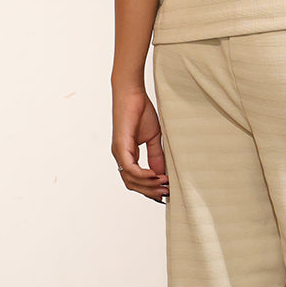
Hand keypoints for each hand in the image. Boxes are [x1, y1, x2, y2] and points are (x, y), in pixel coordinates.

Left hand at [111, 86, 168, 201]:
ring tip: (164, 185)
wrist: (132, 93)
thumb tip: (162, 174)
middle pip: (133, 184)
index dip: (149, 189)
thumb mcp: (153, 137)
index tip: (164, 193)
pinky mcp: (120, 147)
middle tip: (166, 193)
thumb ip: (156, 155)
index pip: (136, 180)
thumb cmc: (141, 111)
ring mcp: (119, 153)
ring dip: (148, 185)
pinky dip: (143, 175)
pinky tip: (155, 176)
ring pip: (130, 180)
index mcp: (127, 155)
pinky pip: (130, 168)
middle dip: (150, 191)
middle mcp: (120, 157)